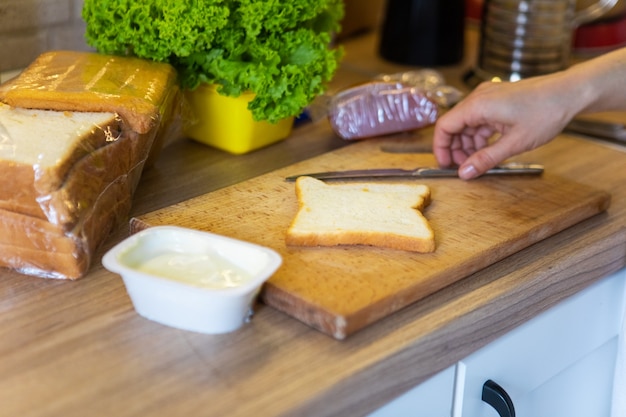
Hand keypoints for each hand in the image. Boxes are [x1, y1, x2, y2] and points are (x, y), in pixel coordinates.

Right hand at [433, 76, 577, 178]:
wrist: (570, 92)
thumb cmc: (546, 112)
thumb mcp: (514, 143)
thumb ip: (486, 159)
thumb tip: (465, 173)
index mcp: (478, 105)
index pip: (444, 126)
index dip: (441, 148)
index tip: (445, 165)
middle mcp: (479, 98)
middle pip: (454, 125)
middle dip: (455, 148)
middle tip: (464, 167)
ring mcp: (488, 97)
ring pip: (467, 123)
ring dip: (468, 143)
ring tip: (479, 161)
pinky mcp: (498, 99)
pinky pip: (480, 119)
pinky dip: (480, 135)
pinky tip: (488, 148)